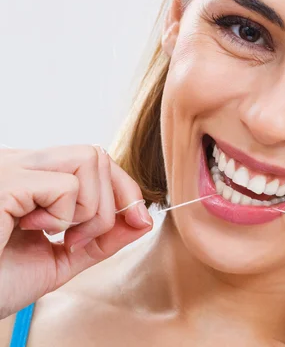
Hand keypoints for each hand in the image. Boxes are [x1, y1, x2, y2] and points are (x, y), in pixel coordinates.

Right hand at [0, 145, 152, 318]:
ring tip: (57, 236)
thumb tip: (142, 219)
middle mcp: (21, 163)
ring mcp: (11, 166)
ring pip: (90, 158)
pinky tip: (31, 231)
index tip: (139, 219)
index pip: (95, 160)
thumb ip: (101, 239)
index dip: (125, 188)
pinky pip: (68, 186)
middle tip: (78, 240)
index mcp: (33, 179)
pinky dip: (65, 218)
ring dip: (90, 210)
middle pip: (98, 155)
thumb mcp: (60, 260)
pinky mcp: (5, 180)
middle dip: (112, 203)